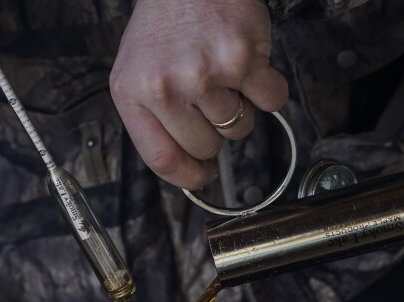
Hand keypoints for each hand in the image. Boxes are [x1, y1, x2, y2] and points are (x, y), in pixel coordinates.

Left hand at [110, 0, 288, 189]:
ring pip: (239, 128)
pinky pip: (271, 101)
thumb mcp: (137, 71)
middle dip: (215, 132)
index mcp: (133, 94)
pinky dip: (269, 90)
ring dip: (240, 108)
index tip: (201, 176)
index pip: (162, 159)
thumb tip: (190, 168)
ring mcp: (205, 75)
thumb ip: (155, 119)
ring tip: (225, 74)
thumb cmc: (166, 23)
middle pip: (206, 148)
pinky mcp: (242, 60)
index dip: (187, 176)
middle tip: (211, 100)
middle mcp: (166, 87)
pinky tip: (251, 68)